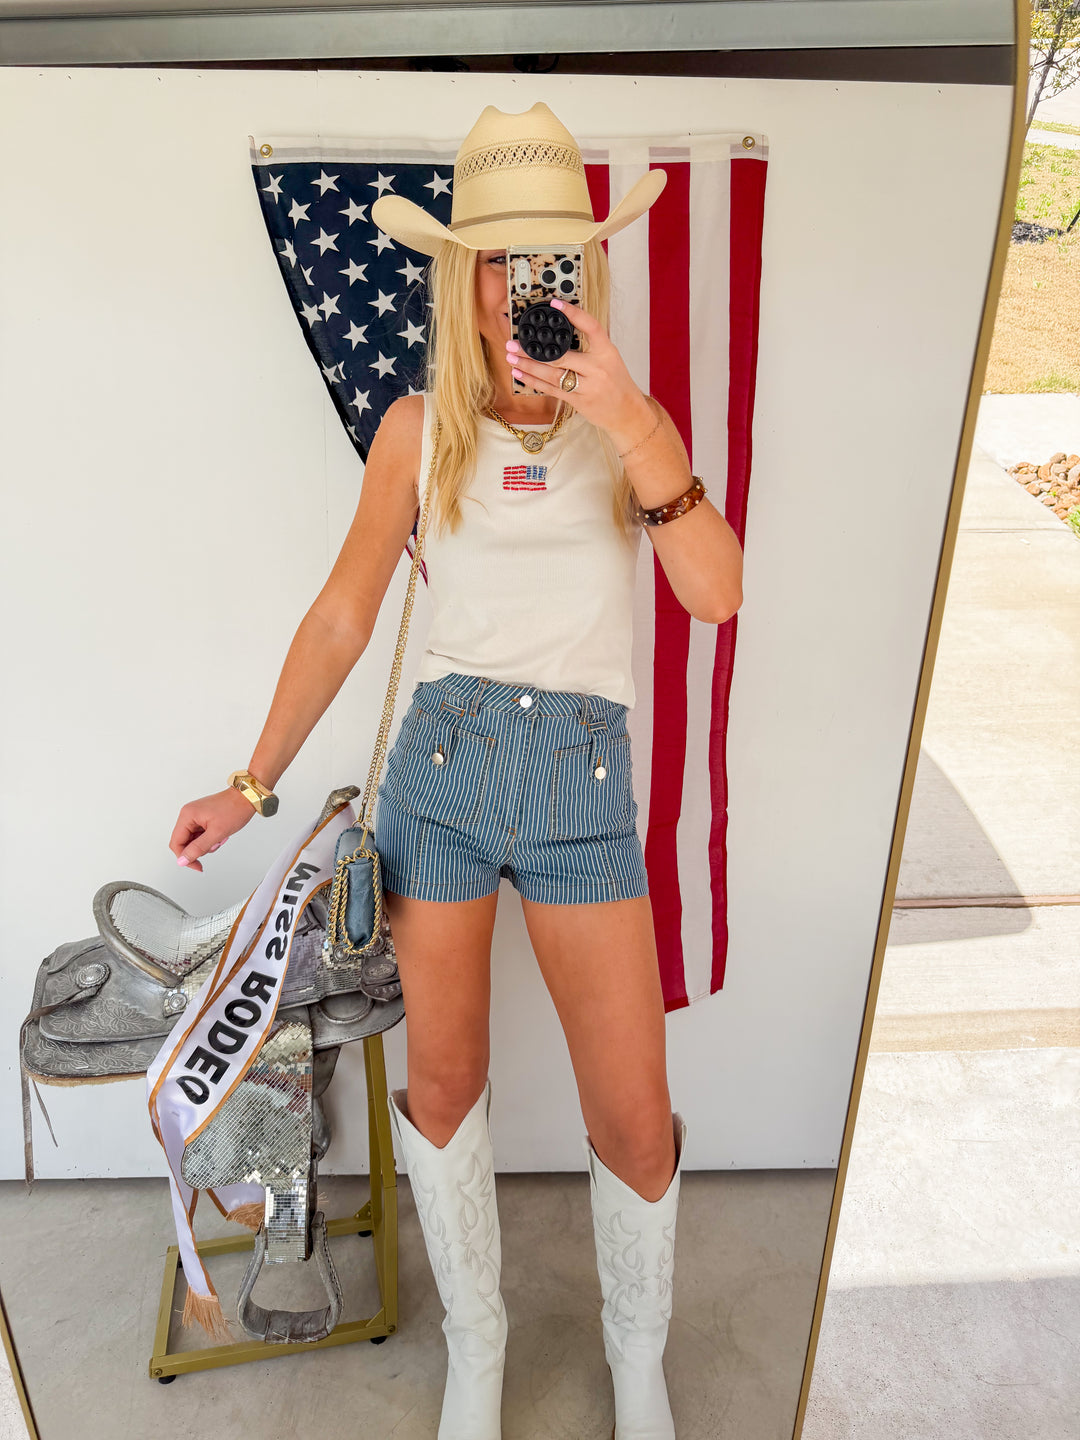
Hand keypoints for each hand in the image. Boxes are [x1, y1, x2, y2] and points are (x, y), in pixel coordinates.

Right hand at [169, 787, 256, 872]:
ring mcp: (195, 815)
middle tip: (215, 844)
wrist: (246, 797)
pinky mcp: (202, 817)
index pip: (176, 843)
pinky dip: (210, 838)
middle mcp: (188, 814)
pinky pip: (200, 834)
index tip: (197, 865)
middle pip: (184, 842)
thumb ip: (198, 848)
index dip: (184, 857)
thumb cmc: (234, 809)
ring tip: (220, 837)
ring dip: (207, 843)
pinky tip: (220, 834)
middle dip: (200, 848)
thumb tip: (182, 860)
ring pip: (193, 839)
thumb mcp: (216, 833)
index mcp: (187, 815)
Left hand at [504, 298, 654, 449]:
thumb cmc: (616, 383)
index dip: (573, 313)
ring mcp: (588, 387)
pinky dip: (534, 381)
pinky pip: (552, 390)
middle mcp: (597, 368)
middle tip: (513, 343)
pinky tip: (520, 374)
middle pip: (560, 356)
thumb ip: (589, 346)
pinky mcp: (579, 402)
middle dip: (533, 350)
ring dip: (528, 366)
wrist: (627, 412)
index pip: (591, 326)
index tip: (555, 303)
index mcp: (607, 352)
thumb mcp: (610, 358)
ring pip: (552, 375)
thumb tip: (559, 335)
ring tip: (511, 357)